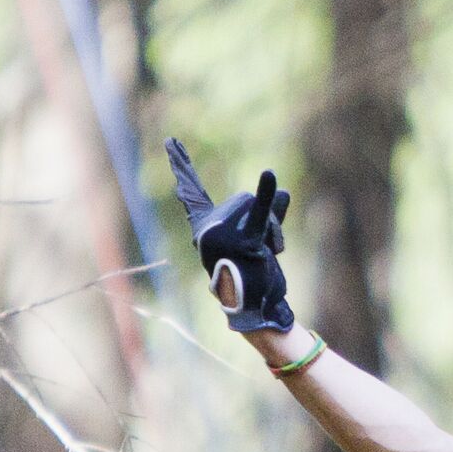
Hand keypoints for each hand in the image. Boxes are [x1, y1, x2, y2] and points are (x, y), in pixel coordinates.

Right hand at [165, 138, 294, 333]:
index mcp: (203, 228)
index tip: (171, 142)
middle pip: (244, 198)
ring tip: (266, 255)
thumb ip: (269, 213)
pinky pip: (259, 214)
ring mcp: (223, 235)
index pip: (192, 192)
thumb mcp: (259, 238)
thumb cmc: (253, 276)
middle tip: (258, 249)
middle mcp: (207, 230)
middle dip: (261, 219)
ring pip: (258, 206)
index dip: (181, 165)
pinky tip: (270, 175)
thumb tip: (282, 189)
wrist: (255, 309)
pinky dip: (268, 195)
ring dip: (273, 230)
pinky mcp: (243, 242)